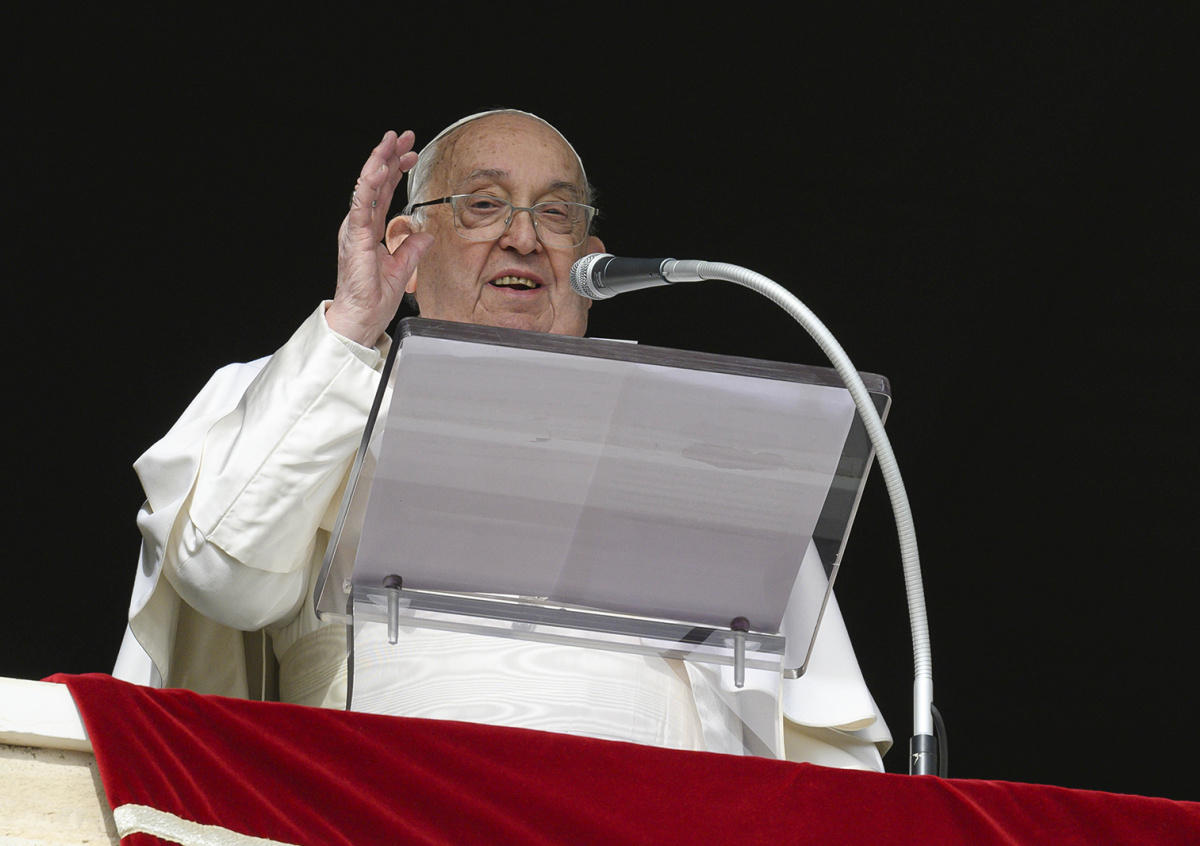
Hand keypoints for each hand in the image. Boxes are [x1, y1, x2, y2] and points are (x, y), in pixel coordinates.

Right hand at [327, 131, 433, 346]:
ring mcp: (355, 229)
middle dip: (389, 156)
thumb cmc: (374, 298)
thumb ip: (413, 248)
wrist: (363, 318)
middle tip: (403, 136)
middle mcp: (360, 225)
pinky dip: (370, 184)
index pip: (383, 192)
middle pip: (375, 182)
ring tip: (391, 142)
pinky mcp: (355, 237)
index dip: (396, 170)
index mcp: (369, 230)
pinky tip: (380, 168)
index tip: (411, 154)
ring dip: (379, 161)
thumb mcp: (403, 268)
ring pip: (366, 186)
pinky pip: (361, 204)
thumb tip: (425, 233)